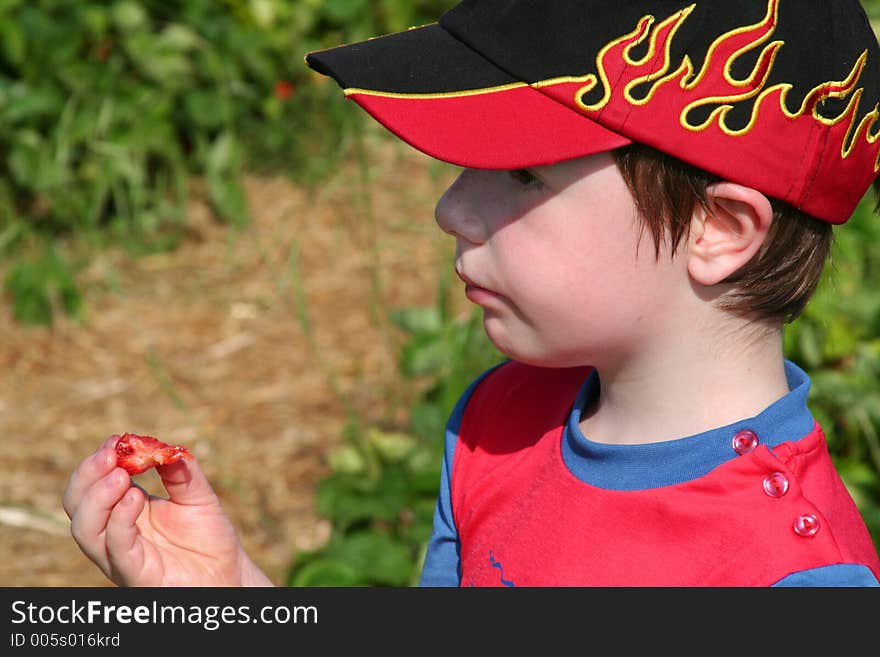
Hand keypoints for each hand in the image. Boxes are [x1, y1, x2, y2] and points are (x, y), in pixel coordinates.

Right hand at [63, 435, 272, 586]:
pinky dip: (120, 522)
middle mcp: (115, 533)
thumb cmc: (210, 537)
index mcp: (124, 510)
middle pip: (77, 505)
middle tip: (110, 454)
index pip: (93, 485)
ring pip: (85, 530)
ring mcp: (122, 556)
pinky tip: (135, 499)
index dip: (98, 462)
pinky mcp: (136, 575)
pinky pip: (117, 550)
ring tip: (121, 476)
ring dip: (98, 498)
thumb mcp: (198, 496)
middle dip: (88, 476)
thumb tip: (168, 448)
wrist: (230, 575)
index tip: (116, 440)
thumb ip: (183, 473)